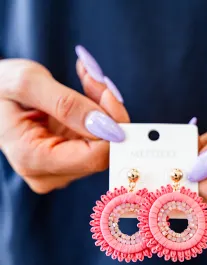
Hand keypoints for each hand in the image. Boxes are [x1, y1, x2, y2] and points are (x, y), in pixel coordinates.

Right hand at [0, 53, 128, 193]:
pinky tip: (88, 92)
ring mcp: (61, 169)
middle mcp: (49, 174)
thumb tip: (107, 126)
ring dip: (104, 110)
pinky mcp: (69, 159)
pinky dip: (100, 114)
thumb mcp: (26, 83)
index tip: (108, 94)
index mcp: (32, 160)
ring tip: (87, 80)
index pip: (94, 158)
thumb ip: (66, 104)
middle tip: (96, 80)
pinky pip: (99, 140)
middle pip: (102, 152)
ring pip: (104, 145)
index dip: (111, 128)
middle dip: (108, 114)